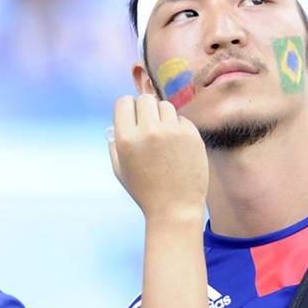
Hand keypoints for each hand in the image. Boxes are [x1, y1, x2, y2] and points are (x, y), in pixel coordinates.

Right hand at [109, 94, 207, 221]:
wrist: (175, 209)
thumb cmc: (145, 191)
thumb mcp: (120, 169)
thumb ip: (115, 144)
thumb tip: (117, 122)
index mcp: (126, 139)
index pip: (124, 102)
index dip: (127, 107)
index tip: (132, 115)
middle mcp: (148, 131)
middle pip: (145, 99)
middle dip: (145, 108)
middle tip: (148, 124)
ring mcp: (172, 132)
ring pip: (165, 106)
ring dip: (162, 116)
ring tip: (163, 137)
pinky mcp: (191, 135)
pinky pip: (181, 119)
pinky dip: (178, 128)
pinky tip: (177, 148)